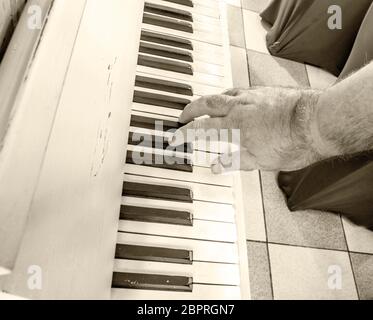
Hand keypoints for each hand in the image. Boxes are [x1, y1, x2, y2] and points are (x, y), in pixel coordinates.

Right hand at [169, 87, 321, 172]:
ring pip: (221, 94)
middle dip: (190, 110)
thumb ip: (234, 162)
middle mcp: (239, 108)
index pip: (202, 129)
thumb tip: (214, 167)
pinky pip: (238, 90)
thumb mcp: (261, 161)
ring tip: (203, 106)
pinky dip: (228, 95)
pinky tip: (232, 98)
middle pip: (206, 104)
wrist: (316, 121)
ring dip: (208, 100)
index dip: (185, 134)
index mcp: (234, 127)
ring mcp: (251, 97)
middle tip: (182, 116)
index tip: (174, 137)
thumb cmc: (292, 143)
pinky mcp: (263, 91)